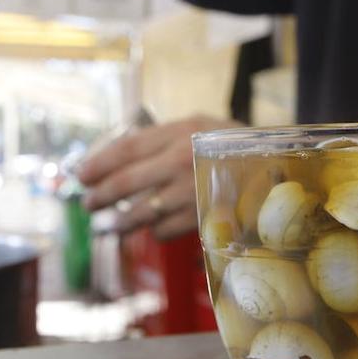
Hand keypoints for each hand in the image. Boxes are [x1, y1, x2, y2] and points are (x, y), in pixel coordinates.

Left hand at [79, 115, 239, 240]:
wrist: (276, 169)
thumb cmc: (230, 145)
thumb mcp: (198, 127)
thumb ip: (162, 140)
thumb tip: (116, 160)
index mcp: (180, 133)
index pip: (126, 149)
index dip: (99, 164)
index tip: (81, 176)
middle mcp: (183, 161)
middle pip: (126, 182)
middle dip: (101, 196)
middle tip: (87, 205)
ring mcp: (193, 192)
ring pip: (141, 214)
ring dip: (119, 223)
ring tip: (109, 227)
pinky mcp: (203, 219)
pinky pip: (165, 231)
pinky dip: (156, 231)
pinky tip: (156, 227)